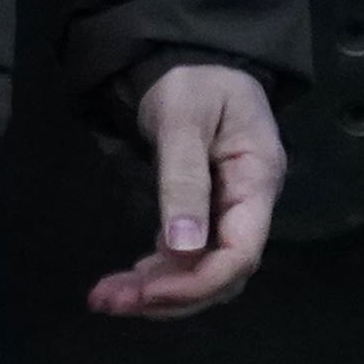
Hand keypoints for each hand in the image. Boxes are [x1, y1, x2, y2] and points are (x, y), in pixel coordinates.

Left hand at [90, 63, 282, 319]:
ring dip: (157, 292)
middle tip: (109, 301)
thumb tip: (182, 247)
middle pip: (221, 274)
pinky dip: (158, 274)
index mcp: (257, 179)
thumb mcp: (183, 117)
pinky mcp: (207, 216)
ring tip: (106, 296)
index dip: (197, 282)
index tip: (147, 292)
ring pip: (202, 272)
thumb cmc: (194, 80)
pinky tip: (129, 278)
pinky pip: (189, 258)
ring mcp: (229, 213)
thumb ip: (184, 178)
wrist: (193, 62)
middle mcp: (249, 206)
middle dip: (168, 296)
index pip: (241, 252)